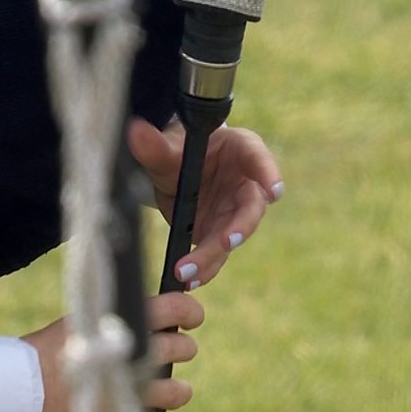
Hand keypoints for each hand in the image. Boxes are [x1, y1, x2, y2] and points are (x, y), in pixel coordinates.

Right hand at [21, 292, 205, 411]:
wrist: (7, 392)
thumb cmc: (36, 355)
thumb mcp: (75, 325)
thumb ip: (109, 321)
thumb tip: (145, 316)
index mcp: (115, 323)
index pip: (171, 309)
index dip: (189, 311)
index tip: (192, 317)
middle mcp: (125, 356)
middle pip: (179, 350)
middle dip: (182, 350)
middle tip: (175, 352)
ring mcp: (121, 393)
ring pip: (175, 392)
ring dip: (178, 392)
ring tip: (174, 391)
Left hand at [128, 117, 283, 289]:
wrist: (173, 169)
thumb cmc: (179, 150)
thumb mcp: (167, 148)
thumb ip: (155, 145)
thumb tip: (136, 131)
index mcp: (241, 151)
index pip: (258, 159)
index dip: (268, 174)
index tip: (274, 191)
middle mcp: (246, 185)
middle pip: (249, 208)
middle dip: (240, 228)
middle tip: (227, 242)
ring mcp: (234, 212)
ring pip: (231, 237)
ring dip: (213, 256)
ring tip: (190, 273)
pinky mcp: (221, 234)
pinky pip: (216, 254)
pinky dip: (203, 268)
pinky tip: (188, 280)